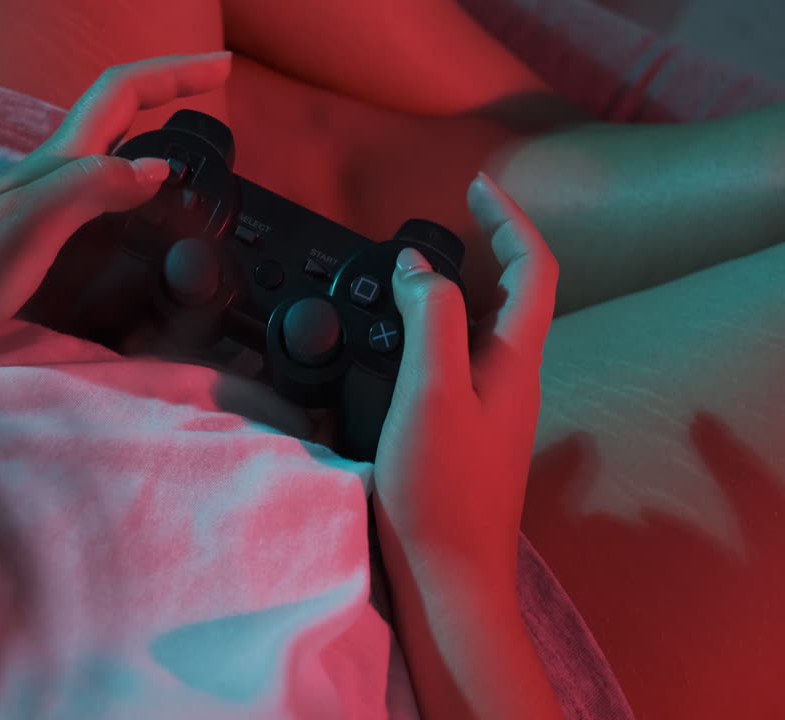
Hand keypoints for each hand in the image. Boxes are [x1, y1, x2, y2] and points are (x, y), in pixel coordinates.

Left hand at [0, 52, 232, 361]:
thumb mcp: (23, 225)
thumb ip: (85, 188)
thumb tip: (155, 168)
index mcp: (53, 165)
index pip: (122, 95)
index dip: (173, 74)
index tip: (223, 68)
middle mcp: (49, 177)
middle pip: (118, 114)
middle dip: (169, 90)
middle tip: (216, 89)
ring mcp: (40, 207)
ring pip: (108, 153)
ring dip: (152, 133)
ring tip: (190, 141)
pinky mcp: (33, 243)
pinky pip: (97, 200)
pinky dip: (131, 190)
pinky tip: (136, 211)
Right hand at [373, 172, 559, 584]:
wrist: (449, 575)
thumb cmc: (442, 490)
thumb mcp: (432, 391)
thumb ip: (432, 319)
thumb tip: (420, 268)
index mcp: (515, 361)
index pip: (533, 268)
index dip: (510, 219)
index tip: (475, 186)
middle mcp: (513, 379)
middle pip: (516, 293)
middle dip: (489, 245)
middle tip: (446, 221)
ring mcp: (493, 407)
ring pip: (488, 327)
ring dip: (462, 286)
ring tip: (418, 268)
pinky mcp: (468, 431)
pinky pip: (462, 359)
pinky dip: (440, 329)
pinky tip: (405, 339)